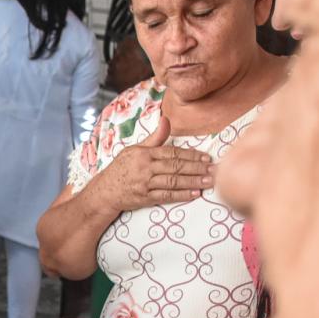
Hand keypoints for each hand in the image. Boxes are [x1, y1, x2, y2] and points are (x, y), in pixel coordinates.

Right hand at [94, 115, 212, 213]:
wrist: (105, 191)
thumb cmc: (121, 168)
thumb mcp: (135, 149)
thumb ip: (154, 137)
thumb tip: (166, 119)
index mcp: (144, 153)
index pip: (172, 152)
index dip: (191, 155)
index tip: (206, 157)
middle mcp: (145, 168)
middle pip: (175, 167)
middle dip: (197, 168)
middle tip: (214, 169)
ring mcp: (145, 184)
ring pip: (173, 181)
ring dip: (193, 181)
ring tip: (209, 181)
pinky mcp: (145, 198)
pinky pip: (166, 196)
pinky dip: (181, 195)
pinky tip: (195, 194)